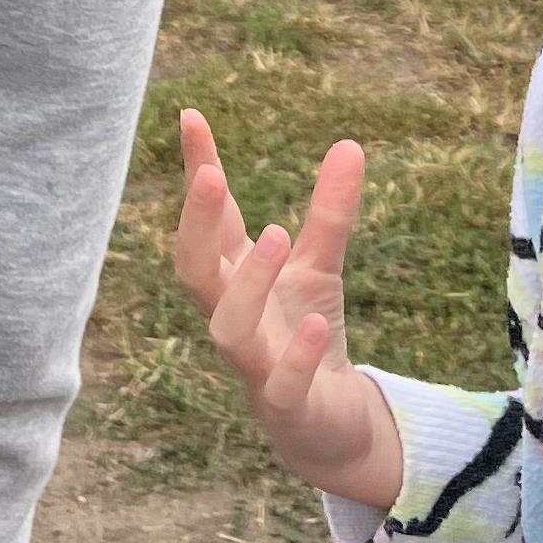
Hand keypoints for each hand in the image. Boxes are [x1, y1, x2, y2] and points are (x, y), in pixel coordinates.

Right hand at [173, 109, 404, 509]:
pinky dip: (294, 356)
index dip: (198, 171)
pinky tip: (315, 325)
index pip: (210, 221)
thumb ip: (329, 213)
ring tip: (277, 235)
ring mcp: (254, 364)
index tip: (191, 116)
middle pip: (194, 271)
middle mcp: (233, 317)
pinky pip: (280, 384)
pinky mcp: (287, 406)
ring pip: (227, 329)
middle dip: (195, 226)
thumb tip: (351, 144)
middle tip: (210, 177)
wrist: (330, 425)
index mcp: (235, 278)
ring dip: (248, 284)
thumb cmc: (307, 336)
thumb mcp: (321, 267)